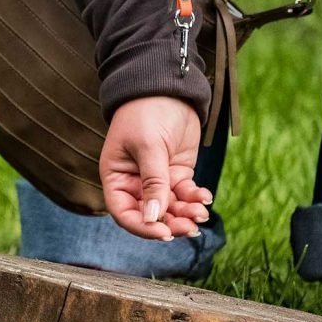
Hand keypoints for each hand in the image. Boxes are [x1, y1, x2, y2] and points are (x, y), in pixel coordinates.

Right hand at [99, 97, 213, 239]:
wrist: (166, 88)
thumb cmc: (146, 113)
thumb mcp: (149, 147)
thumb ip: (153, 182)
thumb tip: (154, 218)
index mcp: (117, 177)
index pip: (124, 212)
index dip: (142, 226)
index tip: (164, 233)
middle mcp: (134, 182)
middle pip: (150, 215)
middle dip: (170, 223)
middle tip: (190, 227)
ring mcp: (157, 178)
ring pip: (170, 208)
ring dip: (185, 213)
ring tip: (201, 213)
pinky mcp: (177, 172)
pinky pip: (185, 194)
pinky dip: (195, 198)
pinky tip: (204, 198)